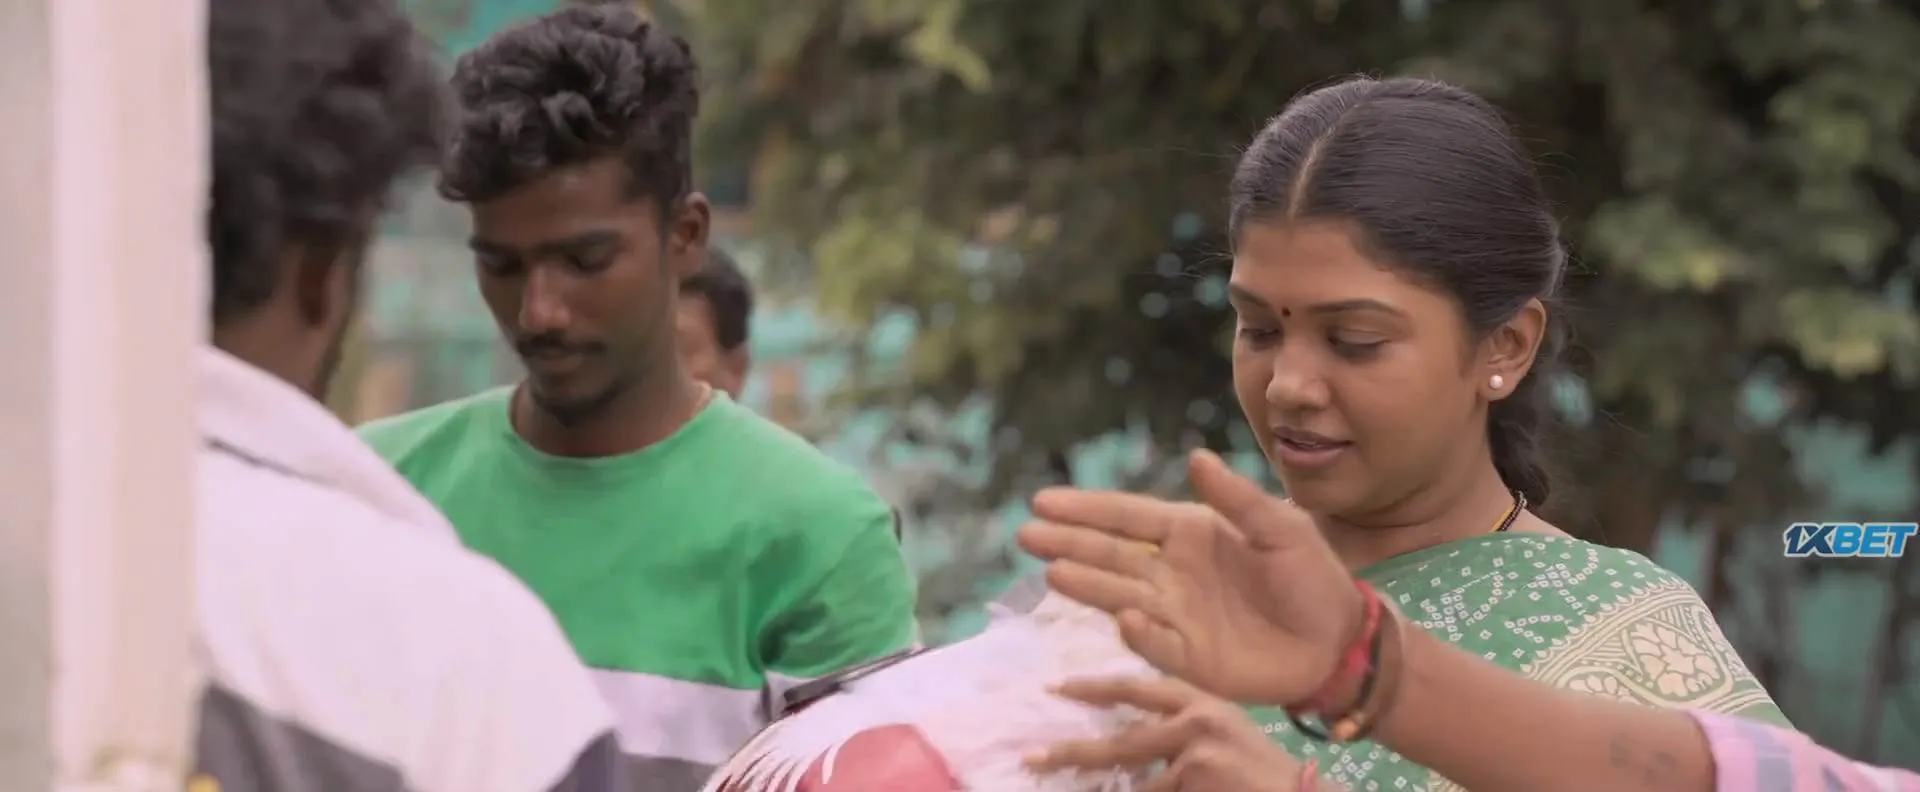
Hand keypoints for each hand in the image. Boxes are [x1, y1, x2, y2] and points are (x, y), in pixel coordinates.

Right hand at [1016, 449, 1363, 706]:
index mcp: (1189, 532)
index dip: (1085, 509)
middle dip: (1068, 543)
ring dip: (1088, 585)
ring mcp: (1175, 614)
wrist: (1338, 640)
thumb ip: (1236, 497)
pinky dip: (1140, 634)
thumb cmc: (1311, 575)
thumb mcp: (1280, 526)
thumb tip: (1196, 457)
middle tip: (1025, 535)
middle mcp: (1171, 572)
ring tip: (1053, 571)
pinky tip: (1124, 618)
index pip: (1127, 517)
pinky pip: (1157, 643)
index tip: (1042, 501)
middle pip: (1109, 554)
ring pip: (1120, 596)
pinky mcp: (1189, 658)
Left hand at [1027, 676, 1309, 791]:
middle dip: (1072, 752)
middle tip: (1033, 757)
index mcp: (1200, 698)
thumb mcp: (1222, 733)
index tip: (1058, 689)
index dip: (1095, 688)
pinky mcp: (1196, 773)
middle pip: (1120, 740)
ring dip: (1107, 790)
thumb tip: (1122, 744)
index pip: (1136, 688)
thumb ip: (1178, 730)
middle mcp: (1195, 716)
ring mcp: (1195, 748)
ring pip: (1136, 781)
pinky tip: (1151, 791)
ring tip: (1068, 787)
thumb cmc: (1262, 772)